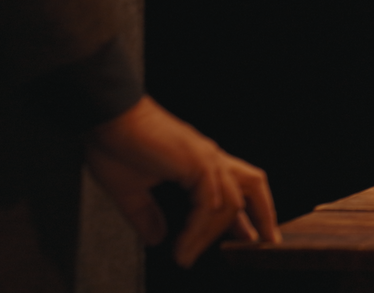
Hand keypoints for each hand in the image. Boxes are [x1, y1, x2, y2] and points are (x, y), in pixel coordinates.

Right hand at [85, 95, 280, 266]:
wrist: (106, 117)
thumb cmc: (115, 144)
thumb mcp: (131, 190)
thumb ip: (146, 214)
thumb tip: (157, 238)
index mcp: (198, 162)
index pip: (235, 186)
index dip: (247, 210)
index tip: (248, 235)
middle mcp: (209, 158)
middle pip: (252, 184)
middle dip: (263, 214)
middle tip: (267, 240)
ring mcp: (206, 159)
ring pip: (229, 204)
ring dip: (211, 236)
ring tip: (189, 256)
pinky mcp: (197, 163)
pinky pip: (209, 205)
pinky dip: (197, 229)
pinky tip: (183, 246)